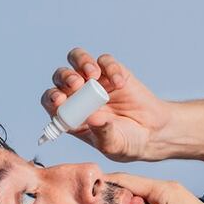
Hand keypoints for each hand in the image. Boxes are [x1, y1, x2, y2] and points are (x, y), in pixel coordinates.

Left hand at [41, 48, 172, 161]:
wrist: (151, 133)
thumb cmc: (126, 142)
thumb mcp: (112, 144)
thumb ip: (102, 133)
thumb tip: (92, 118)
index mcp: (71, 114)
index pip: (51, 100)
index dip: (52, 97)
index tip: (59, 100)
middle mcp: (78, 94)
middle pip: (61, 76)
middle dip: (65, 78)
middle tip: (76, 84)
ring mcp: (95, 81)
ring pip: (78, 60)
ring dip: (82, 63)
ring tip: (93, 74)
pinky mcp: (112, 72)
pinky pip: (106, 62)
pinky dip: (110, 68)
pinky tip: (119, 83)